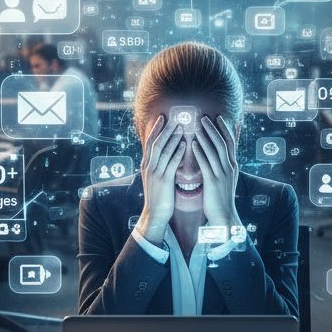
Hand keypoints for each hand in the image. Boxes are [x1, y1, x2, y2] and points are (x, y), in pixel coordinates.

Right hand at [135, 115, 185, 245]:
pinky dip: (177, 152)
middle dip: (164, 129)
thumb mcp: (156, 177)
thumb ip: (160, 164)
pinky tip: (184, 144)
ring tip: (180, 126)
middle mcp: (149, 167)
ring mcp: (155, 173)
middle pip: (156, 143)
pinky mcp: (164, 181)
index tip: (162, 117)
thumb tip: (167, 152)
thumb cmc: (159, 196)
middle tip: (173, 116)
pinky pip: (171, 163)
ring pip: (163, 151)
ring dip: (172, 137)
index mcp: (147, 165)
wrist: (155, 214)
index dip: (156, 129)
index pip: (150, 142)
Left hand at [193, 115, 241, 228]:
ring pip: (215, 150)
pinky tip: (193, 143)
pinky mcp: (212, 182)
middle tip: (205, 116)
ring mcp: (221, 174)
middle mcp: (229, 167)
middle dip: (214, 128)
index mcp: (233, 166)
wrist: (224, 216)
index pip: (231, 142)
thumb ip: (224, 166)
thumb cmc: (222, 198)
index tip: (219, 117)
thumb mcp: (227, 179)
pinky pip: (206, 163)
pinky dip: (200, 152)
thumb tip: (221, 154)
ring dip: (206, 136)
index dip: (225, 129)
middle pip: (223, 143)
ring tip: (197, 124)